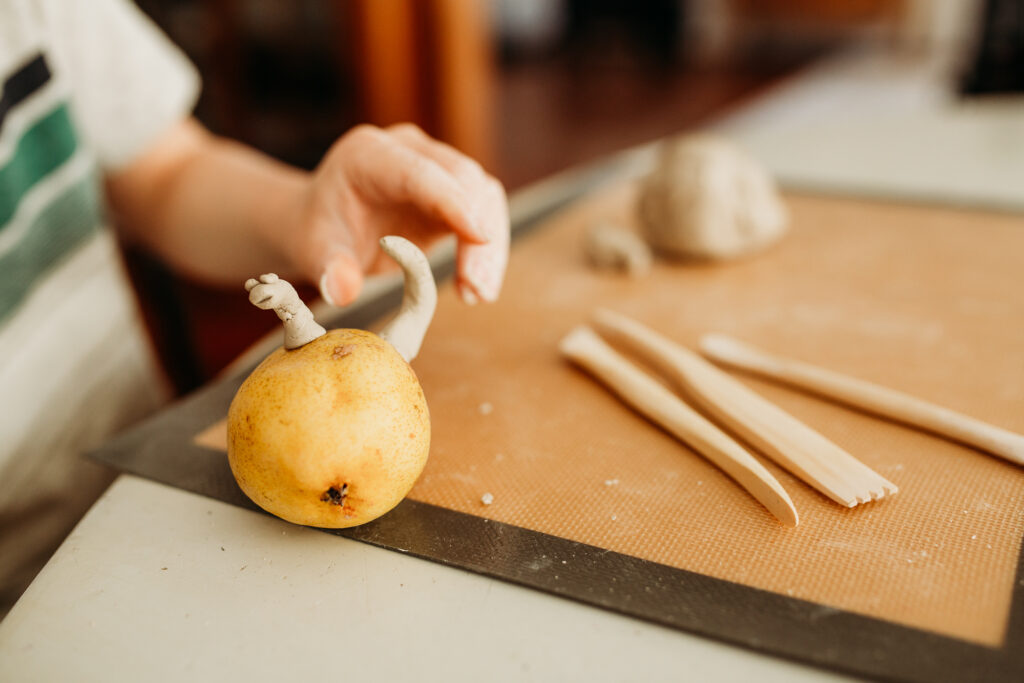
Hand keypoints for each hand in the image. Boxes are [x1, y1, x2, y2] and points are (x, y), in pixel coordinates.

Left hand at [285, 123, 509, 306]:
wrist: (325, 224)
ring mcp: (434, 164)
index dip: (453, 202)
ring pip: (483, 194)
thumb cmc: (319, 234)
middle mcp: (407, 149)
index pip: (419, 172)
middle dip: (478, 234)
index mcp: (367, 154)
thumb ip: (328, 269)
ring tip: (480, 294)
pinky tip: (474, 287)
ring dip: (489, 246)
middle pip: (463, 178)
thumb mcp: (313, 252)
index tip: (481, 237)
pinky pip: (485, 210)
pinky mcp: (453, 188)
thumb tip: (343, 290)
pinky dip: (485, 250)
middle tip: (478, 288)